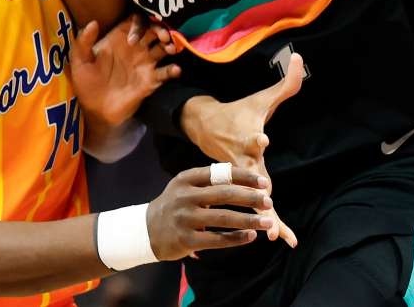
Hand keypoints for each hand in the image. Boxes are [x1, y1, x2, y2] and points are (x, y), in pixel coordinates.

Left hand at [70, 16, 179, 127]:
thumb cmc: (86, 84)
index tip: (133, 38)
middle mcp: (135, 48)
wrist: (95, 111)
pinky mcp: (151, 80)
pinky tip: (175, 70)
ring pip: (164, 48)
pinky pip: (166, 72)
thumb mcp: (80, 63)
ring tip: (171, 49)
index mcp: (119, 40)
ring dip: (171, 45)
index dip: (139, 24)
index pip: (135, 22)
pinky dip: (173, 70)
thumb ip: (83, 42)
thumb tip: (93, 22)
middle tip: (163, 36)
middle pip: (154, 30)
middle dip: (161, 30)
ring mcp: (144, 63)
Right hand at [147, 165, 274, 260]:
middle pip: (225, 194)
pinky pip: (217, 239)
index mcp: (187, 179)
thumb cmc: (175, 204)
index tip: (264, 182)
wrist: (145, 230)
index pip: (221, 174)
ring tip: (267, 222)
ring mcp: (185, 219)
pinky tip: (251, 237)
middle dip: (250, 198)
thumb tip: (244, 176)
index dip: (244, 177)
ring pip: (224, 218)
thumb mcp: (185, 185)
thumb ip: (210, 179)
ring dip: (249, 220)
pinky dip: (236, 238)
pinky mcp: (186, 240)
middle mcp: (185, 197)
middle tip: (269, 201)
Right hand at [179, 54, 305, 246]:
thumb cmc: (238, 113)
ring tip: (276, 235)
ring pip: (251, 200)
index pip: (251, 137)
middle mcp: (240, 159)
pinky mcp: (239, 189)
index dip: (256, 137)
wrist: (204, 127)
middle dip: (258, 189)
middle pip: (251, 176)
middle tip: (267, 200)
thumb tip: (300, 58)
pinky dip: (262, 224)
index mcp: (246, 136)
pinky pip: (252, 209)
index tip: (261, 137)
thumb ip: (286, 83)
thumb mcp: (261, 98)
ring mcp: (237, 178)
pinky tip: (275, 239)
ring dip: (263, 217)